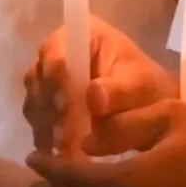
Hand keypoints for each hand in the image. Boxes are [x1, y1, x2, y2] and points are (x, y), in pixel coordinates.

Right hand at [24, 15, 176, 156]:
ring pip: (35, 97)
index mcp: (82, 33)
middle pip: (40, 76)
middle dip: (49, 108)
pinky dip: (44, 134)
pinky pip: (37, 116)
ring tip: (61, 149)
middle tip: (63, 137)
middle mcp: (60, 49)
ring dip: (44, 124)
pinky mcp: (47, 100)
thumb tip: (93, 96)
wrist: (150, 111)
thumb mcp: (140, 87)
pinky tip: (57, 153)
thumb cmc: (148, 90)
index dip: (58, 82)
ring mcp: (50, 75)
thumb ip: (117, 91)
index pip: (57, 54)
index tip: (68, 110)